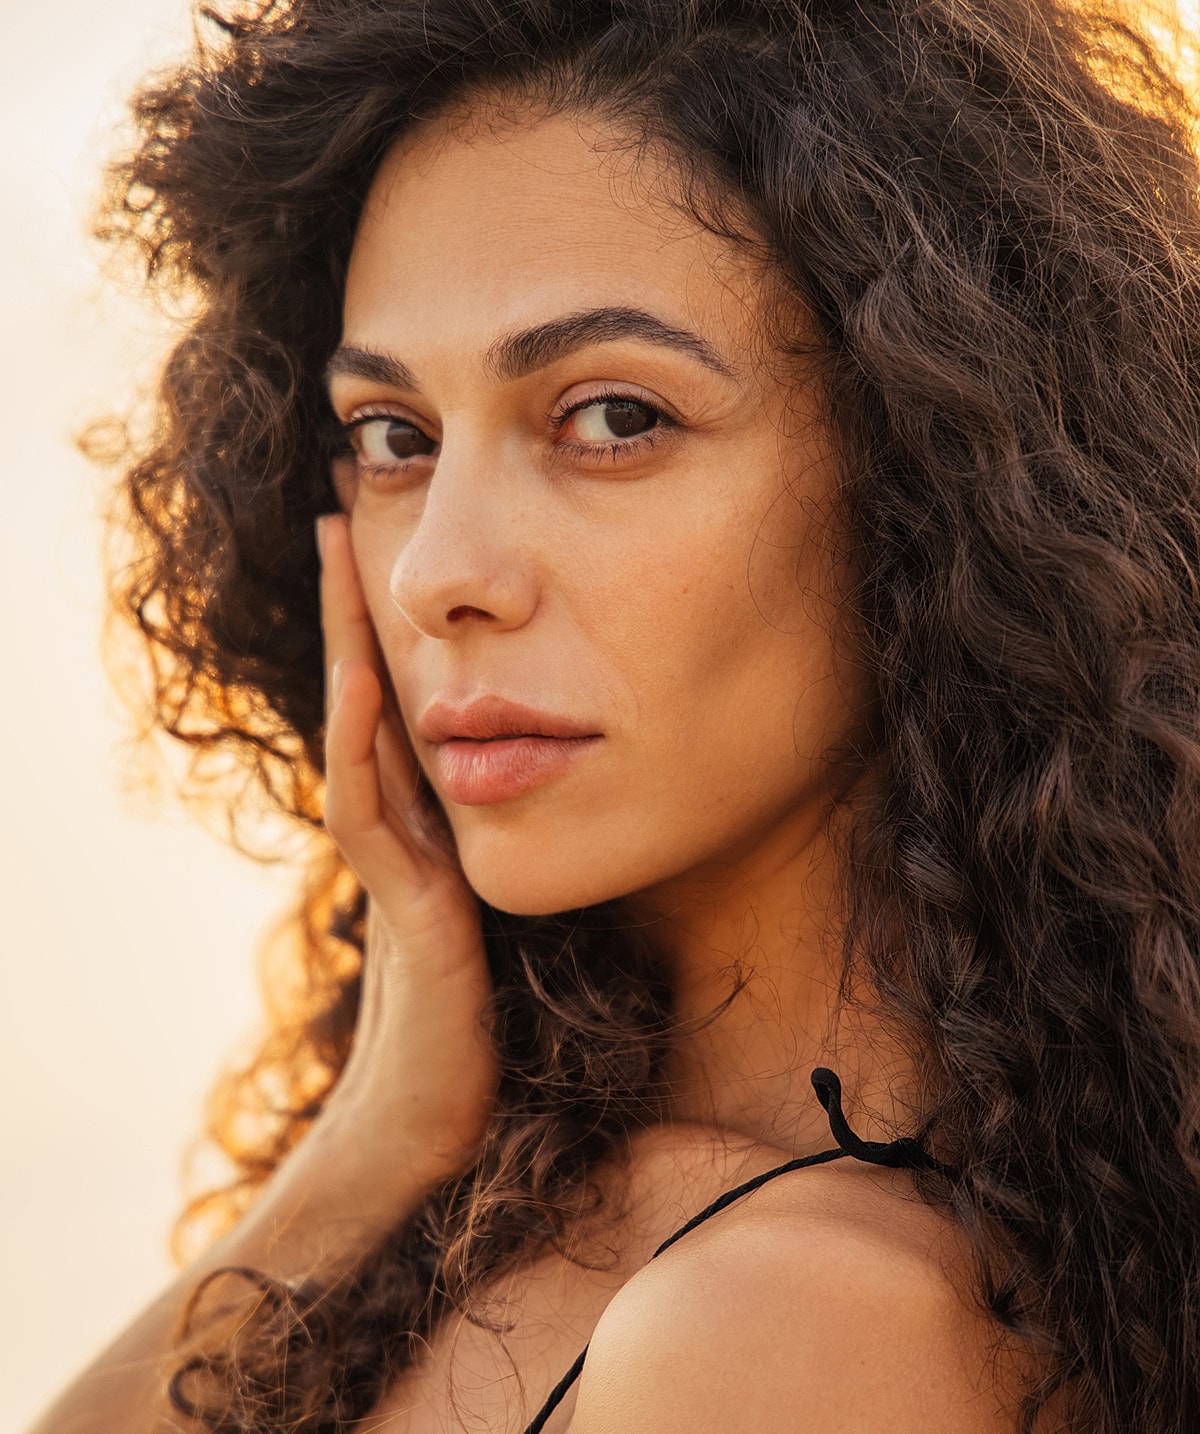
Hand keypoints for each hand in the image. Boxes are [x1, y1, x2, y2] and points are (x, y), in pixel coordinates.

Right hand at [312, 513, 497, 1191]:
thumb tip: (562, 780)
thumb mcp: (498, 909)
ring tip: (338, 552)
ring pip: (359, 732)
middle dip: (352, 605)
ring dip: (348, 643)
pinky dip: (364, 742)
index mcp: (425, 822)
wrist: (436, 1119)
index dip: (388, 621)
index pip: (401, 700)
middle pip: (368, 694)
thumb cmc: (479, 1024)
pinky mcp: (408, 909)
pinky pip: (374, 811)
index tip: (379, 539)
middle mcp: (397, 827)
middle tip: (338, 504)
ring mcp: (393, 862)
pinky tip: (367, 677)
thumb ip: (511, 846)